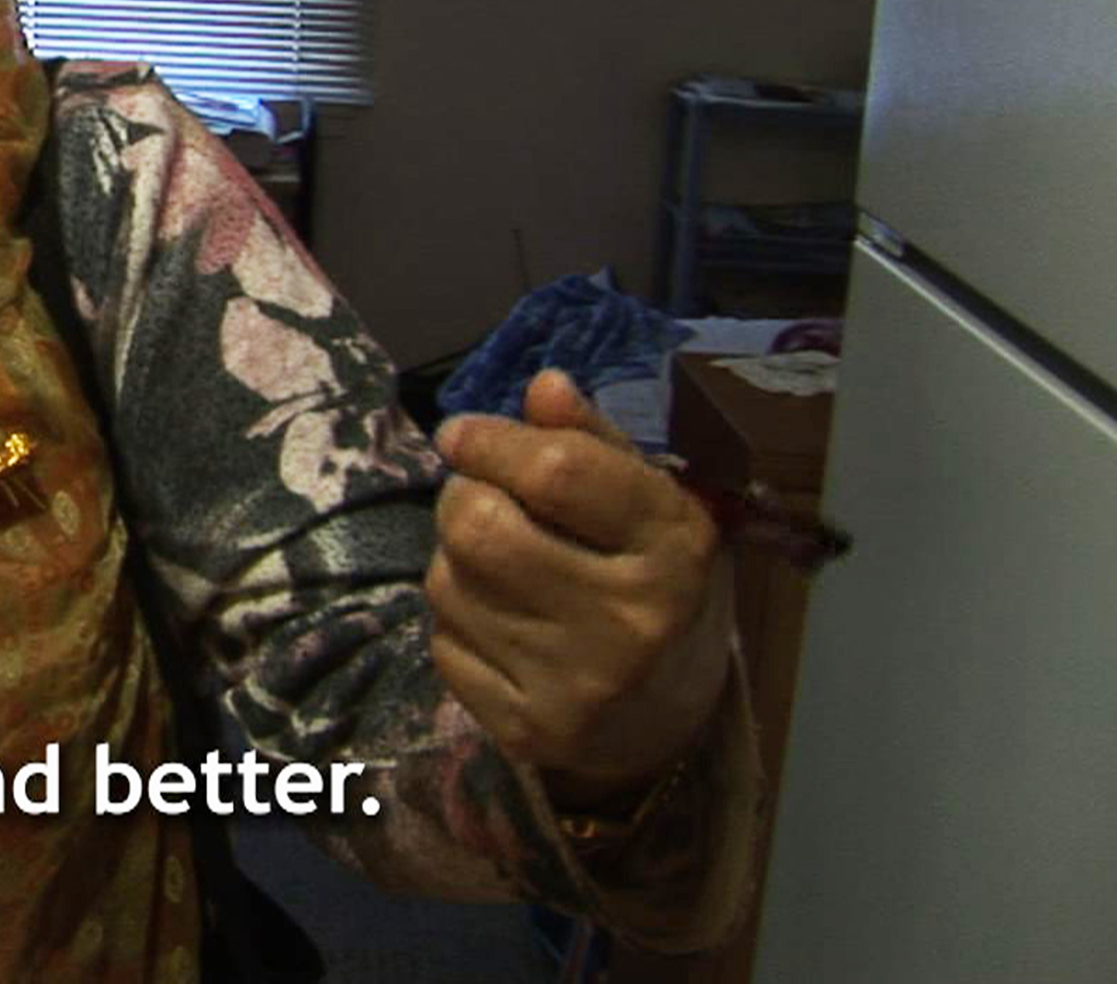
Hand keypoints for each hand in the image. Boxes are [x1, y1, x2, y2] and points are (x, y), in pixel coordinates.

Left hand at [425, 369, 732, 805]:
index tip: (460, 433)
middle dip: (464, 495)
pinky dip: (457, 620)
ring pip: (448, 581)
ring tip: (500, 564)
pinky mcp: (525, 730)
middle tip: (481, 497)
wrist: (667, 717)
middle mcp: (630, 623)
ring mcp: (576, 686)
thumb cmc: (649, 580)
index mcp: (673, 548)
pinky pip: (442, 642)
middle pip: (479, 526)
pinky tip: (501, 623)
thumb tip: (543, 386)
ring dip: (454, 558)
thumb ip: (593, 441)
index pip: (556, 473)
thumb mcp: (648, 503)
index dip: (491, 440)